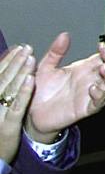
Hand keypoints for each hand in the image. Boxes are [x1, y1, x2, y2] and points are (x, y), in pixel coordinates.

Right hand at [0, 44, 35, 162]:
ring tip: (30, 57)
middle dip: (15, 62)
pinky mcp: (6, 127)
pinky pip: (16, 107)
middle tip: (27, 47)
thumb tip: (8, 71)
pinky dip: (24, 92)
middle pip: (2, 79)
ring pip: (9, 90)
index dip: (7, 60)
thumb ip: (1, 91)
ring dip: (20, 72)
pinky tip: (32, 80)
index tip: (18, 47)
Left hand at [25, 34, 104, 143]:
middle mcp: (89, 80)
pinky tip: (94, 89)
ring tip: (104, 69)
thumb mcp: (45, 68)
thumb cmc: (40, 92)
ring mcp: (89, 94)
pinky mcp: (85, 108)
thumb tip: (64, 36)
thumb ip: (56, 52)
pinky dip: (100, 96)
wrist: (32, 113)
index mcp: (83, 69)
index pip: (102, 57)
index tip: (102, 46)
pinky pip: (99, 103)